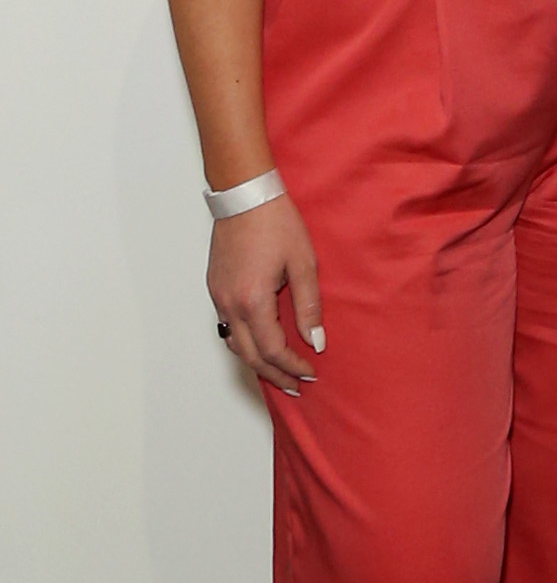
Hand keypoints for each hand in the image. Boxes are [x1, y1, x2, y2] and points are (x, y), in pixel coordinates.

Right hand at [209, 186, 324, 395]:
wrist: (245, 196)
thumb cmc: (276, 223)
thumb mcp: (303, 263)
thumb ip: (309, 306)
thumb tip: (316, 341)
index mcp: (253, 300)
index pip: (272, 349)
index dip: (293, 366)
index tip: (311, 373)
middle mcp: (230, 304)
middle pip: (250, 355)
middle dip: (275, 374)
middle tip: (297, 386)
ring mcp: (218, 297)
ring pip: (234, 344)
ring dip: (257, 362)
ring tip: (280, 373)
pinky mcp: (215, 288)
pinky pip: (227, 327)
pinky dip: (244, 343)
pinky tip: (261, 344)